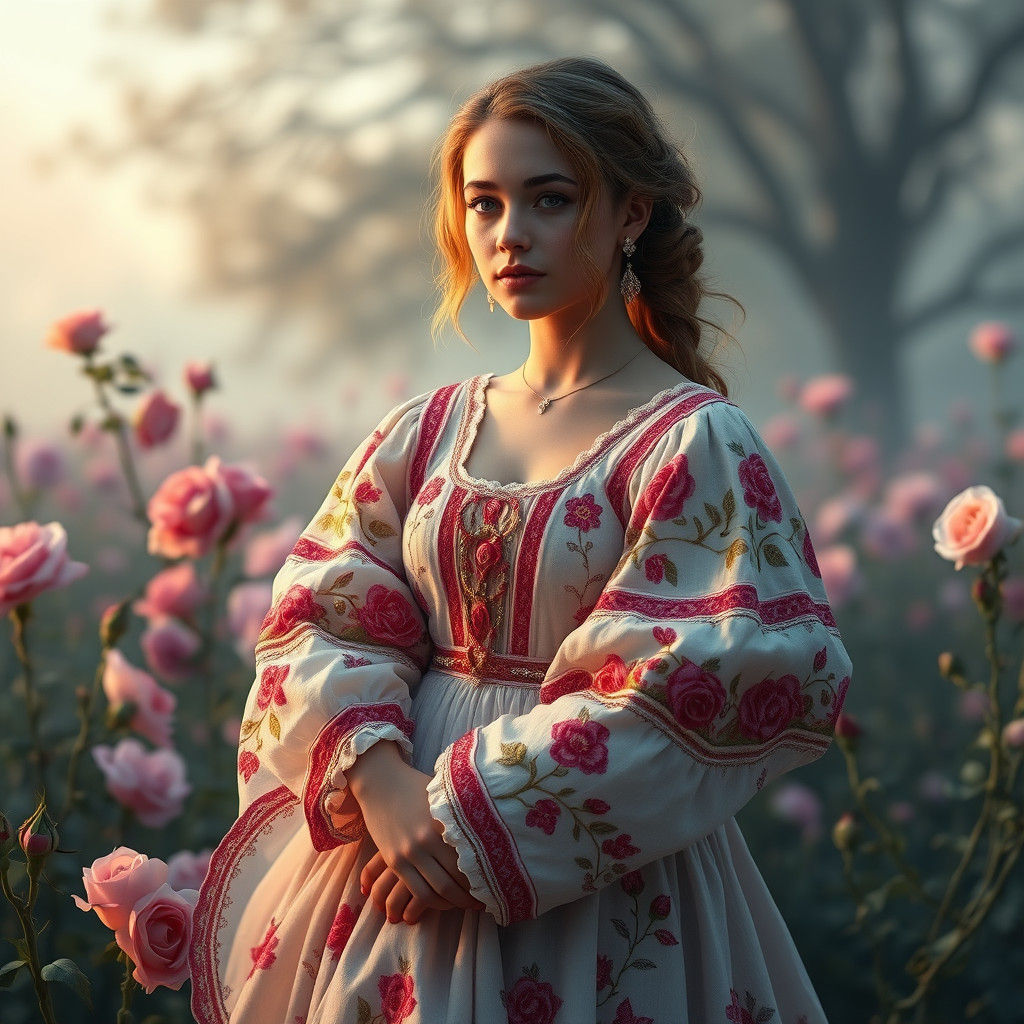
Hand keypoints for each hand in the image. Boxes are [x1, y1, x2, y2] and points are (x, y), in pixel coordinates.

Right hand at [348, 742, 483, 918]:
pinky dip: (432, 902)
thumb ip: (459, 815)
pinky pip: (416, 890)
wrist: (380, 781)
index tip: (493, 884)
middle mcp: (425, 841)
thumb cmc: (416, 785)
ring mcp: (408, 853)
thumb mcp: (442, 795)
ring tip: (465, 905)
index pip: (467, 860)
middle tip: (483, 901)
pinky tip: (442, 901)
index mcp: (441, 824)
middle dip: (469, 897)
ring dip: (452, 903)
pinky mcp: (394, 860)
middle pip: (453, 880)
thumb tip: (489, 826)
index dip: (481, 878)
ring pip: (435, 891)